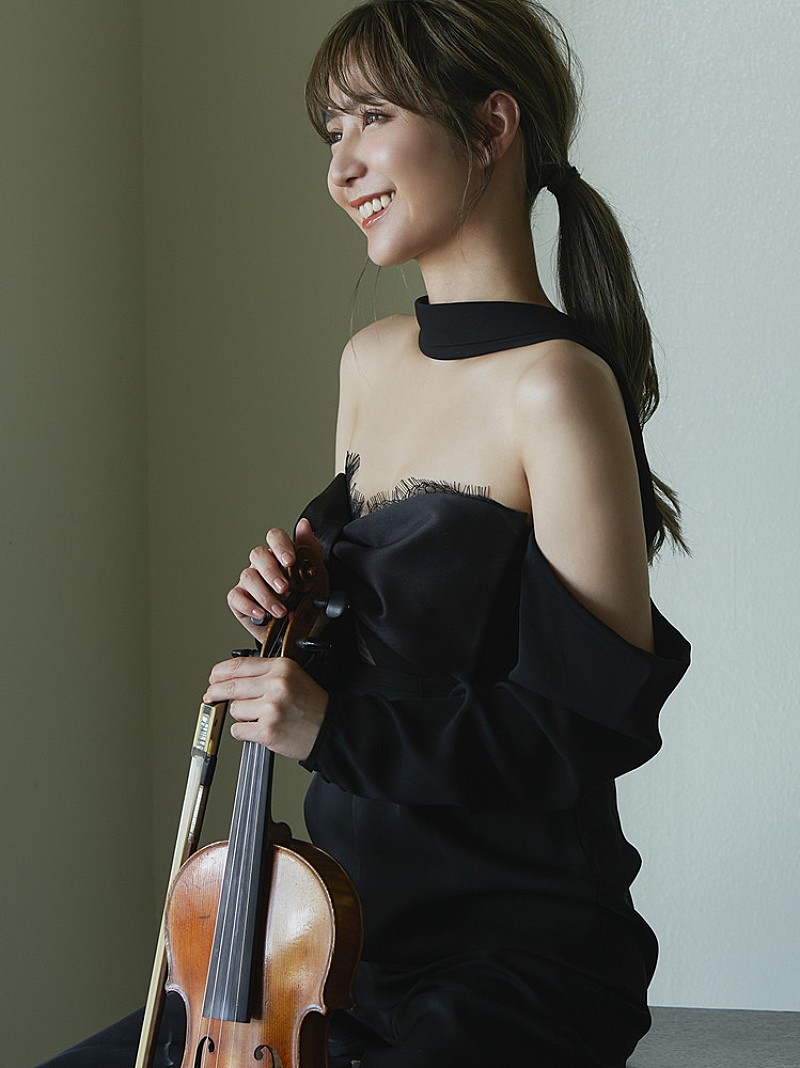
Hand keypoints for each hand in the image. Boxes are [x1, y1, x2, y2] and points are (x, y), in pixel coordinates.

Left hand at [203, 654, 327, 759]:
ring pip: (235, 709)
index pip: (239, 665)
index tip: (213, 677)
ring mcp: (271, 709)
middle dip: (216, 692)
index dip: (220, 672)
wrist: (330, 728)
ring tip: (259, 716)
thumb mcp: (292, 676)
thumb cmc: (310, 704)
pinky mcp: (267, 731)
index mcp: (281, 667)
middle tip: (211, 696)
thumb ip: (264, 672)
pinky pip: (238, 729)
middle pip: (231, 687)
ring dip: (241, 715)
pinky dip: (244, 731)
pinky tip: (259, 728)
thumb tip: (229, 677)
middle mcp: (276, 685)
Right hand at [227, 518, 320, 641]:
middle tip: (285, 588)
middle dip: (272, 572)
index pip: (275, 537)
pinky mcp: (239, 600)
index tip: (290, 560)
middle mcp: (264, 565)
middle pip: (258, 555)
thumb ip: (311, 551)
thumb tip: (304, 524)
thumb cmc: (310, 603)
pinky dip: (249, 605)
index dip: (280, 545)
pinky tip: (261, 613)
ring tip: (281, 610)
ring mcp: (250, 582)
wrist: (305, 633)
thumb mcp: (319, 578)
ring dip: (265, 595)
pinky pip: (236, 597)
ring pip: (248, 577)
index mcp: (283, 555)